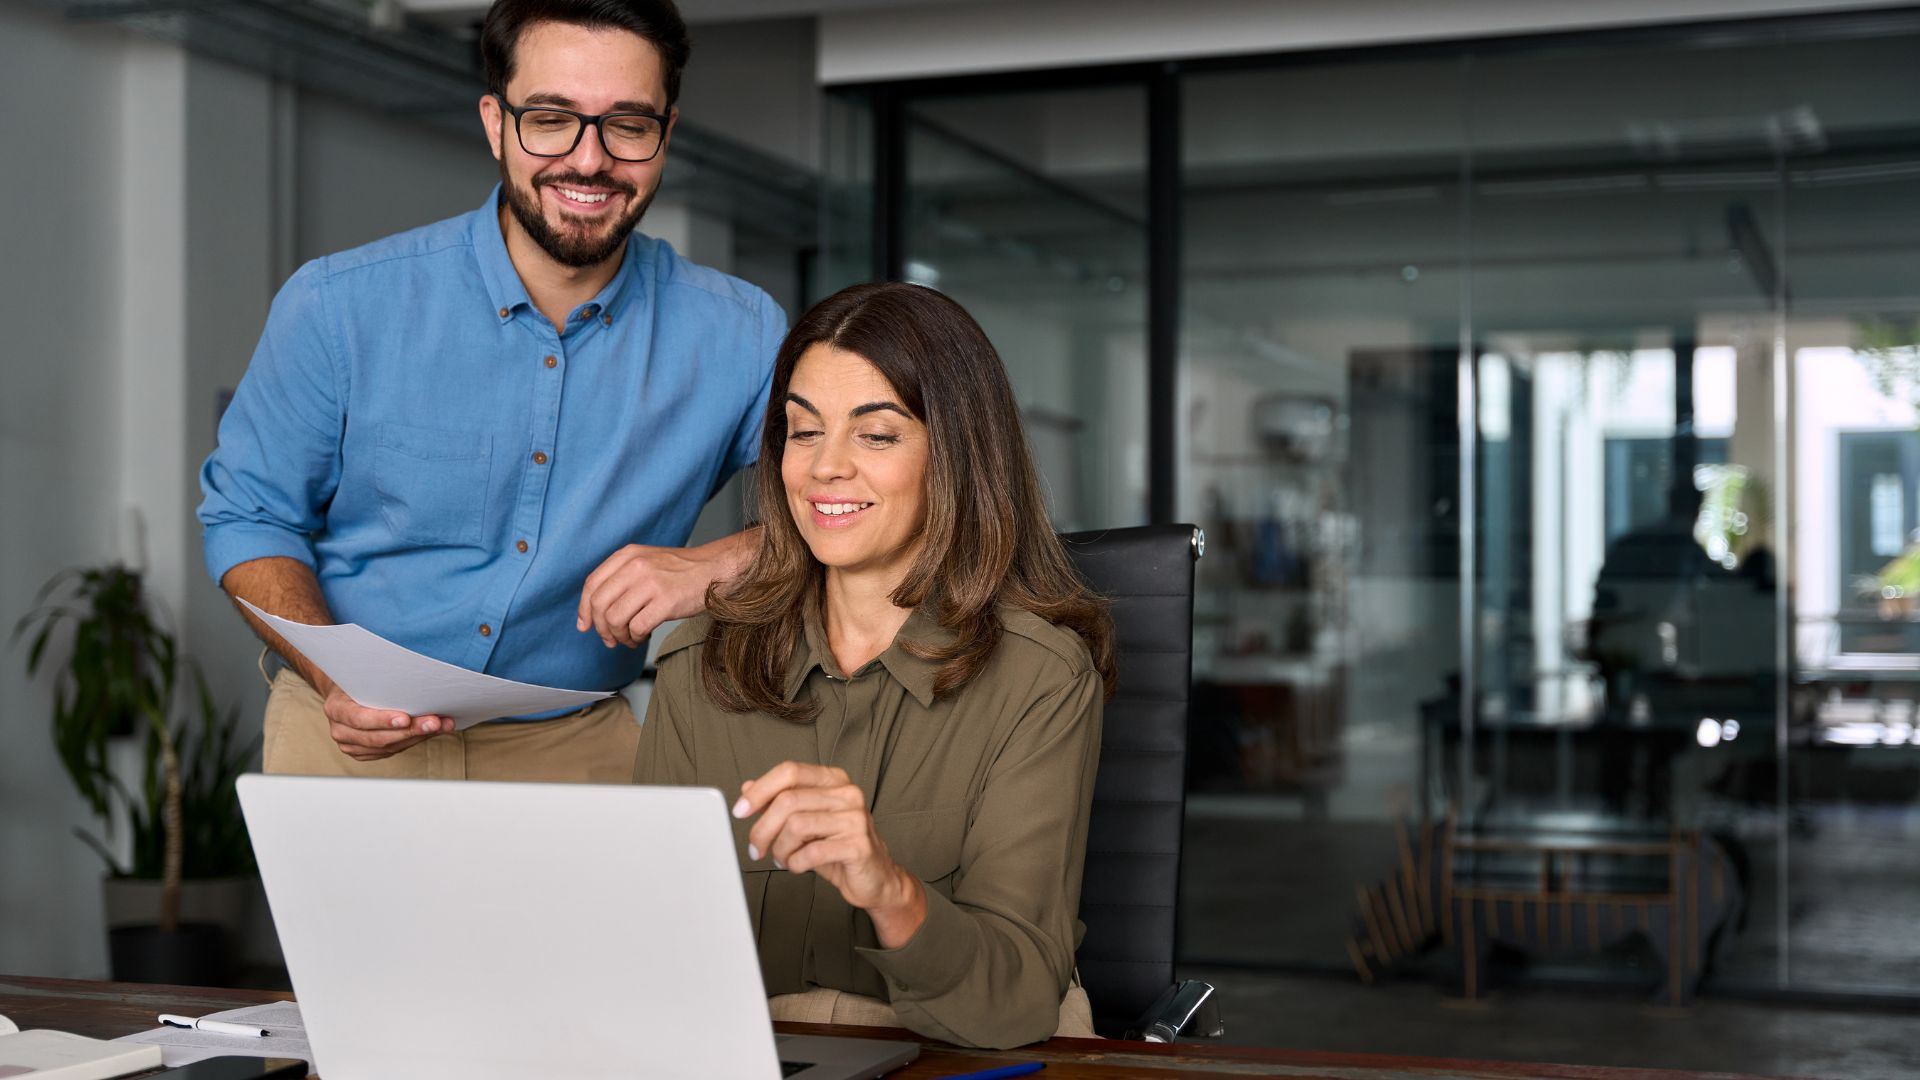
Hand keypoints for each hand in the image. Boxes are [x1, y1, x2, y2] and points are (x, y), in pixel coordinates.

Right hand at [322, 685, 450, 761]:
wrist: (346, 693)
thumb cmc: (358, 681)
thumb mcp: (362, 675)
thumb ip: (379, 681)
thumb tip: (414, 675)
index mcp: (336, 708)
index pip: (358, 718)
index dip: (382, 720)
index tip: (405, 718)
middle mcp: (341, 730)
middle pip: (378, 737)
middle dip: (410, 730)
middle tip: (433, 722)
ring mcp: (352, 745)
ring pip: (389, 747)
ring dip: (418, 737)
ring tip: (441, 725)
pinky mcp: (365, 753)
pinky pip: (393, 751)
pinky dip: (414, 741)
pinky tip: (431, 732)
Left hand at [576, 543, 718, 647]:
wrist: (715, 570)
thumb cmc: (681, 571)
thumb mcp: (646, 561)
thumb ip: (621, 578)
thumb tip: (593, 612)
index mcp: (628, 555)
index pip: (592, 584)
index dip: (584, 609)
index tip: (585, 625)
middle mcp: (636, 566)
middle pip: (599, 604)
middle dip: (601, 628)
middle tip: (611, 639)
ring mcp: (651, 583)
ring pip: (615, 619)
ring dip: (619, 636)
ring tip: (630, 638)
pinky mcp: (666, 601)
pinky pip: (637, 627)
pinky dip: (636, 638)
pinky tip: (644, 636)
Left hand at [735, 762, 925, 946]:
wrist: (876, 878)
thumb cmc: (838, 847)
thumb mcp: (806, 821)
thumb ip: (780, 802)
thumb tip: (747, 787)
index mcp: (834, 780)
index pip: (790, 771)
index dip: (759, 790)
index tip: (740, 810)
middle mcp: (847, 793)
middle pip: (788, 801)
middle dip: (762, 829)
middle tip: (756, 848)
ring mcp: (856, 818)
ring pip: (796, 826)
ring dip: (780, 849)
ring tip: (782, 859)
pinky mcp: (859, 845)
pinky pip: (812, 852)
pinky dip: (796, 863)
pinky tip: (797, 866)